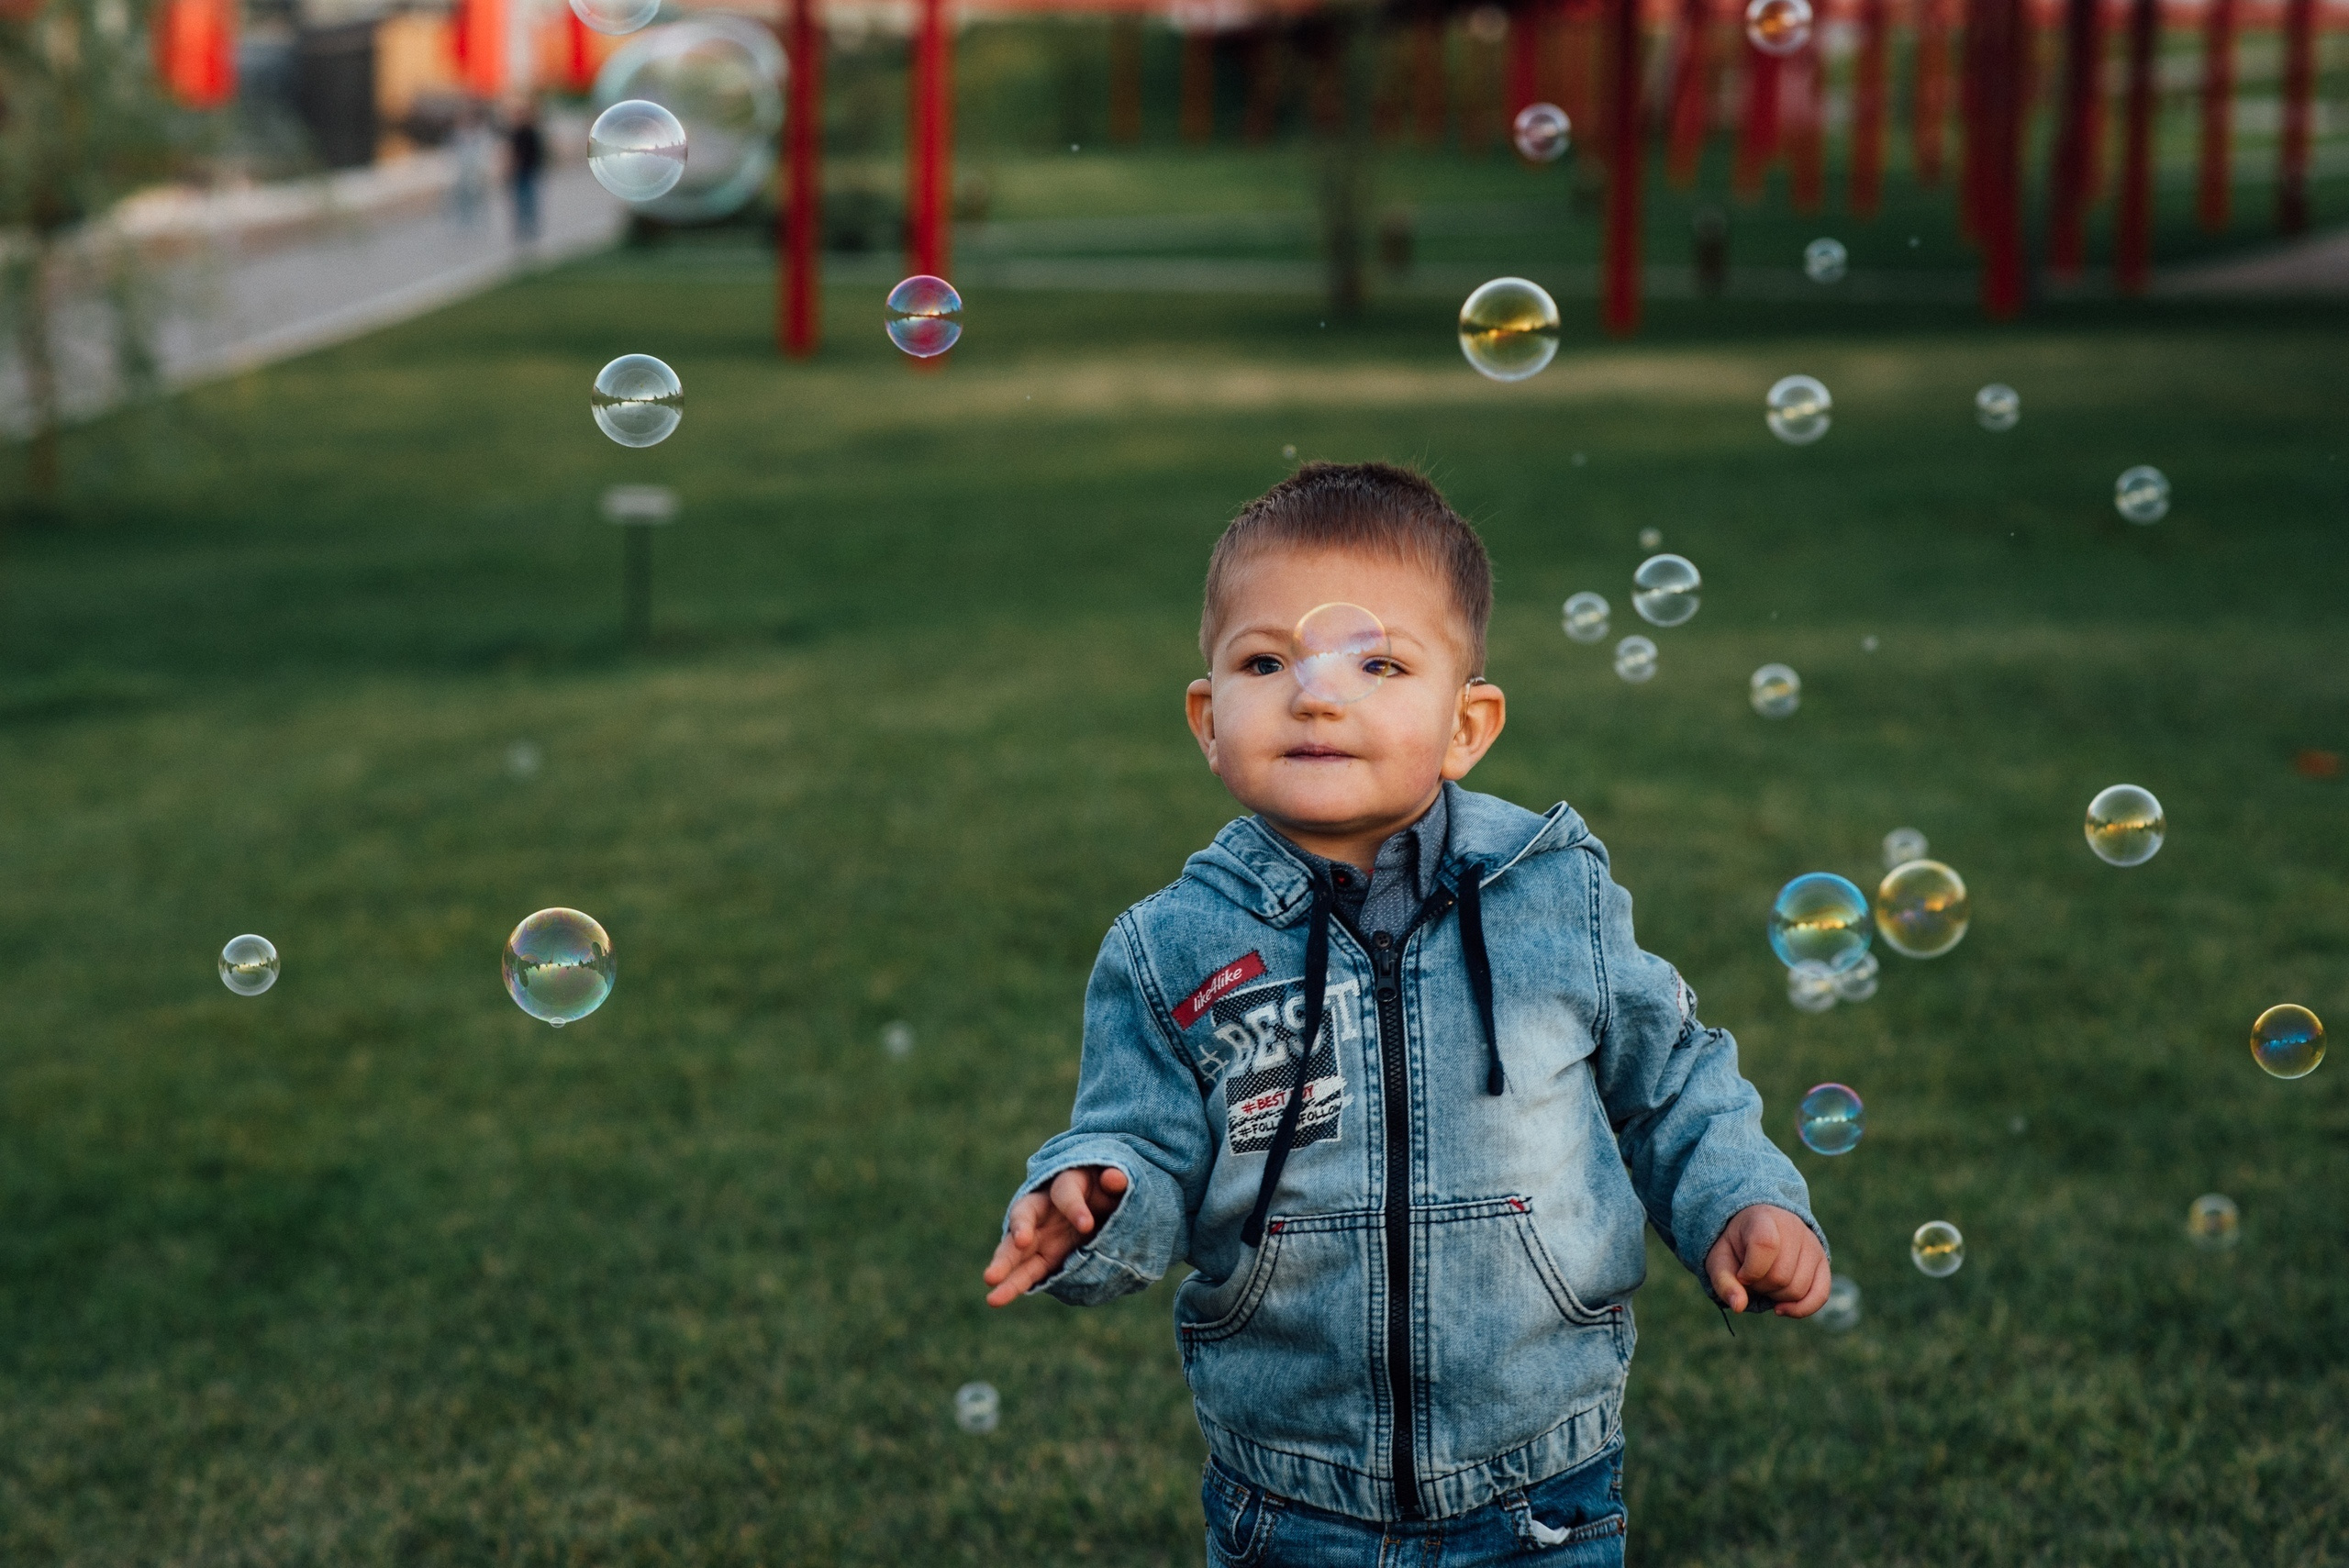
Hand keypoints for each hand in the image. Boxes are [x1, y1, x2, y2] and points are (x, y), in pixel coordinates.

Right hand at [982, 1165, 1129, 1307]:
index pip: (1065, 1193)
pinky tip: (997, 1298)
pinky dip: (1012, 1285)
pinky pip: (1025, 1272)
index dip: (1075, 1208)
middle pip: (1024, 1216)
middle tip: (1021, 1241)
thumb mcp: (1112, 1183)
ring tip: (990, 1279)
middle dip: (1021, 1228)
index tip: (1087, 1225)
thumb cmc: (1102, 1190)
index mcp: (1062, 1185)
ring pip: (1016, 1249)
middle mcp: (1042, 1210)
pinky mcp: (1042, 1258)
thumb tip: (1114, 1178)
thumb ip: (1115, 1180)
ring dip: (1004, 1264)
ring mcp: (1038, 1236)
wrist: (1097, 1206)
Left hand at [1704, 1204, 1830, 1317]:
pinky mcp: (1823, 1261)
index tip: (1741, 1274)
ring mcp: (1812, 1244)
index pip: (1765, 1245)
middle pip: (1781, 1276)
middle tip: (1752, 1278)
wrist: (1757, 1230)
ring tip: (1766, 1281)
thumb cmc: (1736, 1246)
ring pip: (1797, 1289)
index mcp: (1763, 1218)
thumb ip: (1724, 1282)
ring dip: (1776, 1297)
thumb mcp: (1720, 1259)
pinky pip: (1820, 1295)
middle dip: (1761, 1287)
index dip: (1751, 1270)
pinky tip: (1781, 1308)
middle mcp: (1793, 1227)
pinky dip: (1800, 1309)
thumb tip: (1738, 1306)